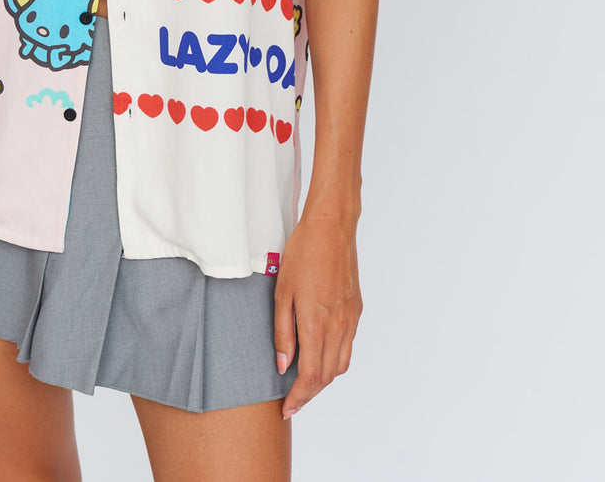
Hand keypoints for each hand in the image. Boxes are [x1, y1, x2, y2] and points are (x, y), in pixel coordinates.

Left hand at [273, 209, 361, 418]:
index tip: (286, 409)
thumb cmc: (302, 255)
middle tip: (292, 401)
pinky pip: (348, 347)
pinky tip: (321, 356)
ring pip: (340, 365)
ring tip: (304, 383)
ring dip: (323, 380)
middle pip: (326, 377)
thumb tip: (283, 365)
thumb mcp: (282, 292)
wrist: (331, 229)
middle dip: (309, 394)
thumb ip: (282, 332)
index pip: (310, 377)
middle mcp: (338, 327)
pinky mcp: (356, 311)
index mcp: (316, 324)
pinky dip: (335, 361)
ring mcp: (350, 320)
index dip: (298, 398)